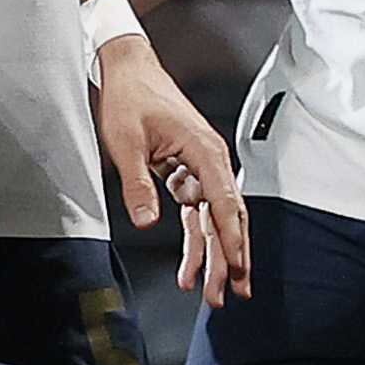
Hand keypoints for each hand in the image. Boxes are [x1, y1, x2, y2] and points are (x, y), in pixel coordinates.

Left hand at [95, 35, 251, 306]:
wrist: (128, 69)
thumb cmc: (130, 99)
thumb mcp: (126, 144)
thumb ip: (139, 185)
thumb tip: (149, 222)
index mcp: (204, 151)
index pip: (225, 203)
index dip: (232, 239)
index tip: (238, 269)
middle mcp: (210, 161)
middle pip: (227, 218)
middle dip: (229, 259)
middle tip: (229, 295)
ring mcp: (202, 169)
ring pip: (214, 221)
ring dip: (213, 256)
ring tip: (212, 293)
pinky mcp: (188, 173)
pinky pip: (198, 214)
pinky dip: (196, 241)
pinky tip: (190, 270)